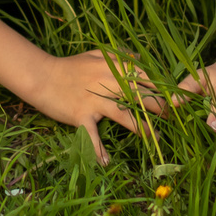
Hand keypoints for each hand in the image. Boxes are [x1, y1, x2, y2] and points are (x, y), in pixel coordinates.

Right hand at [24, 50, 166, 165]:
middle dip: (160, 108)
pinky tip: (106, 162)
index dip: (162, 88)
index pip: (145, 77)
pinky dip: (98, 150)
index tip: (174, 97)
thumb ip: (119, 56)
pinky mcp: (81, 115)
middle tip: (172, 118)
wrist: (41, 75)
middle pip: (141, 97)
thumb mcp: (96, 54)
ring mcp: (95, 101)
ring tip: (157, 140)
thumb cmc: (69, 66)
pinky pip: (92, 136)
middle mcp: (108, 83)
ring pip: (125, 117)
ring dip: (143, 129)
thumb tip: (142, 60)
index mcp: (113, 67)